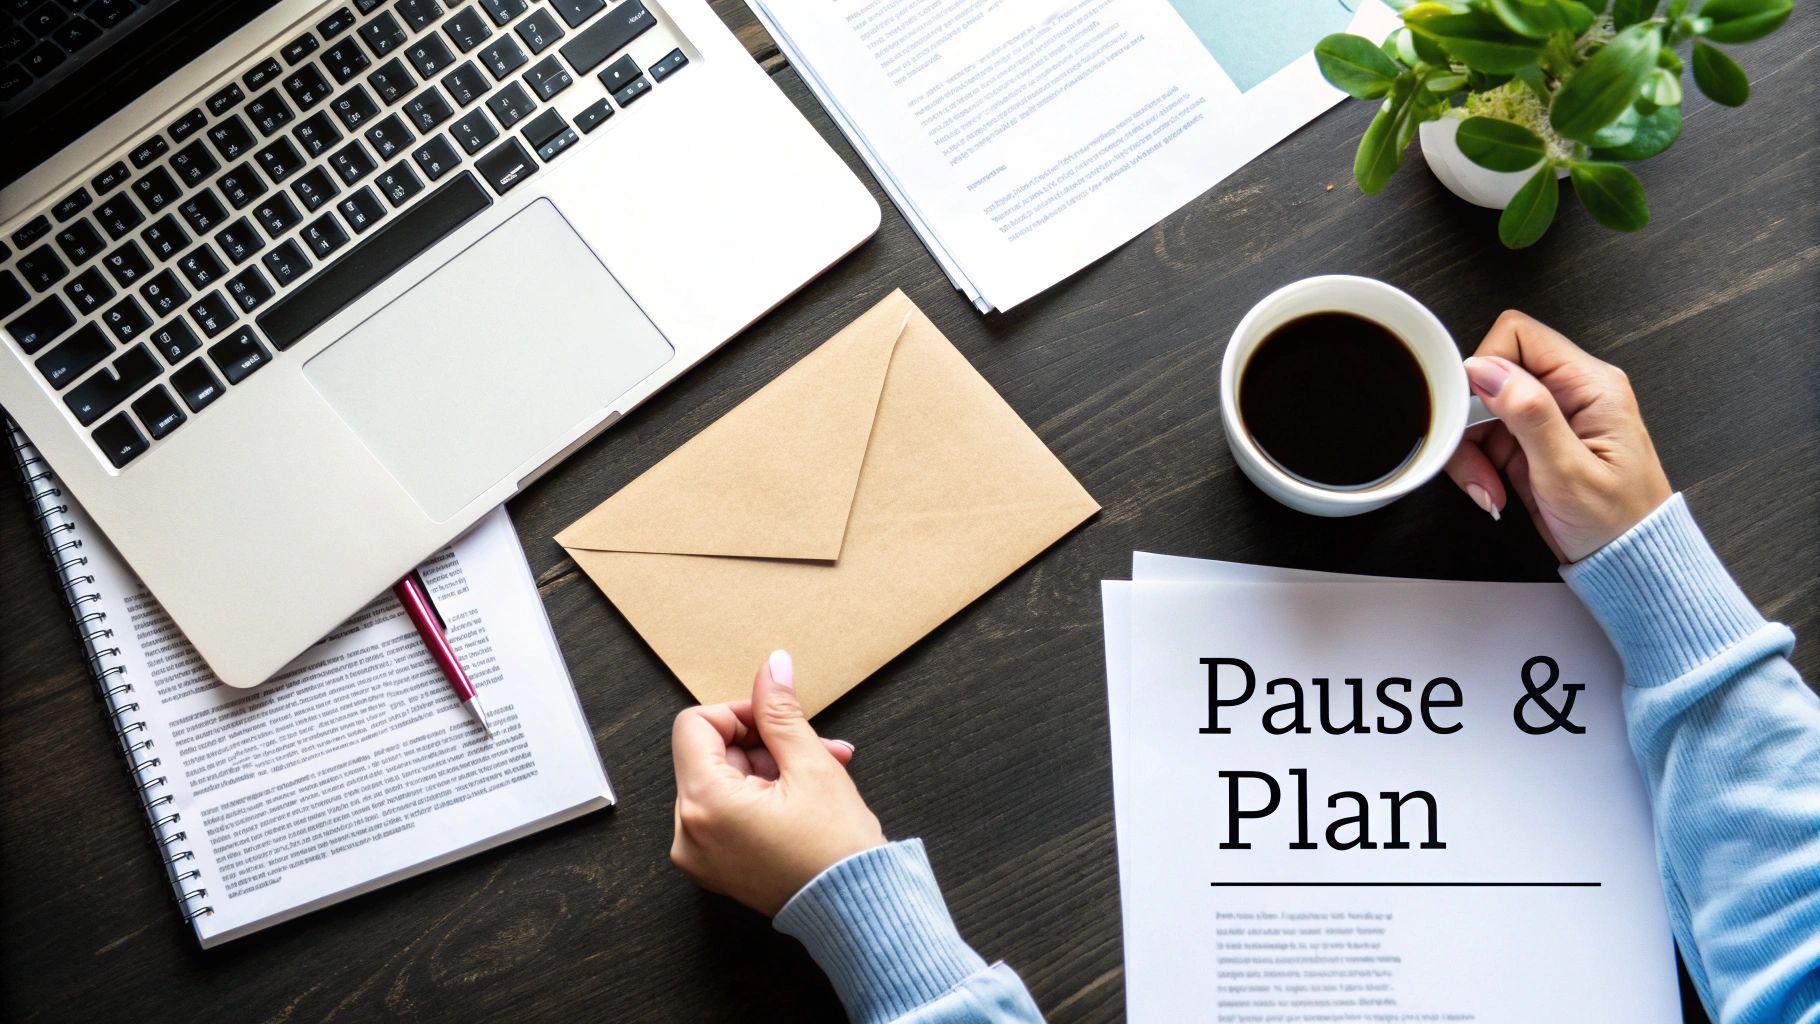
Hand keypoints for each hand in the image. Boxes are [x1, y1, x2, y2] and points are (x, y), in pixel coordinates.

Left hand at [669, 650, 884, 915]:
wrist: (857, 912)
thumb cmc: (836, 850)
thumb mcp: (810, 765)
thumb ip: (781, 712)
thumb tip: (771, 667)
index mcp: (703, 804)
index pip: (695, 725)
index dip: (738, 713)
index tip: (777, 721)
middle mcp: (689, 832)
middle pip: (710, 754)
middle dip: (765, 744)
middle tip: (815, 749)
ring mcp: (699, 855)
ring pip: (722, 783)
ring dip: (770, 769)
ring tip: (820, 774)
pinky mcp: (716, 868)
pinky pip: (727, 814)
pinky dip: (760, 798)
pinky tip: (803, 799)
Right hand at [1444, 310, 1671, 563]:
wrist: (1627, 564)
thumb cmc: (1617, 523)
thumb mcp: (1569, 472)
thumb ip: (1529, 414)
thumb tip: (1486, 369)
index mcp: (1589, 385)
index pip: (1519, 336)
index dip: (1484, 367)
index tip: (1471, 411)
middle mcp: (1569, 392)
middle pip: (1491, 375)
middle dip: (1471, 420)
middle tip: (1474, 461)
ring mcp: (1548, 417)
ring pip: (1480, 410)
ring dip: (1471, 449)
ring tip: (1487, 487)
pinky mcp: (1531, 442)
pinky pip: (1486, 438)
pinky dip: (1478, 465)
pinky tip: (1492, 491)